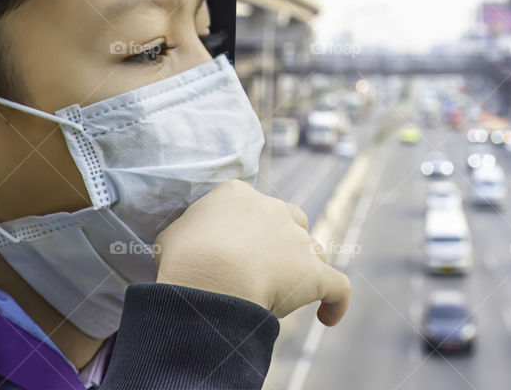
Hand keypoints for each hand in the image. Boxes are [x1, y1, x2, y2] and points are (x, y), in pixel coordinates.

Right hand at [153, 179, 349, 325]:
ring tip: (287, 295)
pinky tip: (328, 317)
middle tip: (261, 271)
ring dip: (304, 269)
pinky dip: (336, 302)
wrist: (209, 281)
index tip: (235, 250)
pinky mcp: (314, 272)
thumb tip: (189, 242)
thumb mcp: (173, 235)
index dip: (246, 228)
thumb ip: (189, 232)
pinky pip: (337, 287)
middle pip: (290, 221)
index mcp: (238, 194)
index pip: (250, 205)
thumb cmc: (184, 258)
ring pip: (313, 251)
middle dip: (282, 242)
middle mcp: (273, 209)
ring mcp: (297, 239)